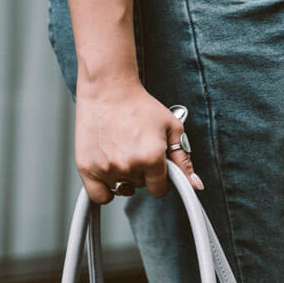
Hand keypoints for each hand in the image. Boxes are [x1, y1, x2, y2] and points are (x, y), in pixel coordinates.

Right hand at [74, 79, 203, 203]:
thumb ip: (184, 159)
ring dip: (122, 177)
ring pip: (121, 189)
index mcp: (151, 157)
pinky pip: (99, 196)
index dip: (158, 178)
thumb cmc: (138, 104)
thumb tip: (196, 186)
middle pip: (140, 187)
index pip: (159, 190)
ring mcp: (106, 168)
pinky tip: (108, 172)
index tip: (153, 166)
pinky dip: (104, 190)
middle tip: (134, 148)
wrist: (108, 87)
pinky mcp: (87, 167)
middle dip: (140, 173)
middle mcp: (129, 166)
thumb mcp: (171, 127)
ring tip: (120, 152)